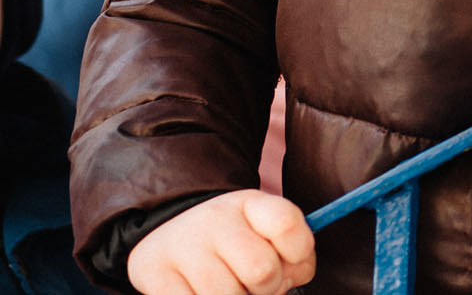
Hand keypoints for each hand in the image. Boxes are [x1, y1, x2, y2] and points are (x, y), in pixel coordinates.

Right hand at [128, 190, 314, 294]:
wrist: (169, 233)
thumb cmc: (233, 242)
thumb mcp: (266, 235)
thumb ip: (294, 257)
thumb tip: (291, 279)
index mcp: (250, 204)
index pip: (286, 223)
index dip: (299, 251)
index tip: (291, 261)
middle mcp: (215, 218)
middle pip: (262, 270)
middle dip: (268, 288)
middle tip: (256, 285)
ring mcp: (182, 245)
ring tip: (229, 289)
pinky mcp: (154, 272)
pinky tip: (201, 293)